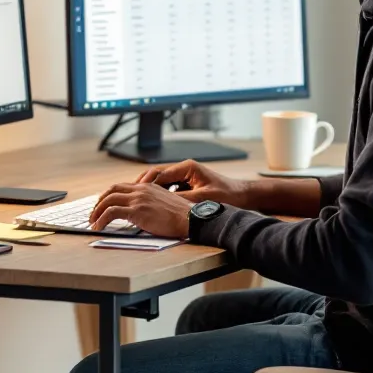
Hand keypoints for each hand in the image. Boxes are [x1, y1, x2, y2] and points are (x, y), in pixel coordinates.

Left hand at [90, 181, 192, 237]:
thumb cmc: (182, 216)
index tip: (103, 204)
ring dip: (97, 211)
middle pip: (112, 190)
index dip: (109, 195)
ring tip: (93, 222)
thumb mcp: (165, 203)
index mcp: (148, 186)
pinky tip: (98, 227)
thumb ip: (152, 203)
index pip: (122, 186)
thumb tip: (141, 213)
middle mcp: (141, 189)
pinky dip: (101, 219)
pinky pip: (111, 213)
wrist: (191, 219)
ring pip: (109, 200)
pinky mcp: (137, 210)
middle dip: (100, 202)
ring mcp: (138, 199)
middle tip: (94, 213)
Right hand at [135, 160, 251, 208]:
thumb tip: (160, 204)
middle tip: (128, 195)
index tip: (134, 193)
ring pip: (160, 181)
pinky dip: (158, 194)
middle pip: (156, 174)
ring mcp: (186, 176)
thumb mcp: (202, 199)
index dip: (145, 184)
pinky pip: (168, 187)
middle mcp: (184, 169)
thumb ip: (181, 200)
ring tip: (135, 200)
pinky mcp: (187, 184)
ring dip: (149, 190)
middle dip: (142, 185)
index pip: (159, 173)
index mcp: (187, 168)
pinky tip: (151, 204)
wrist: (243, 196)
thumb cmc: (227, 195)